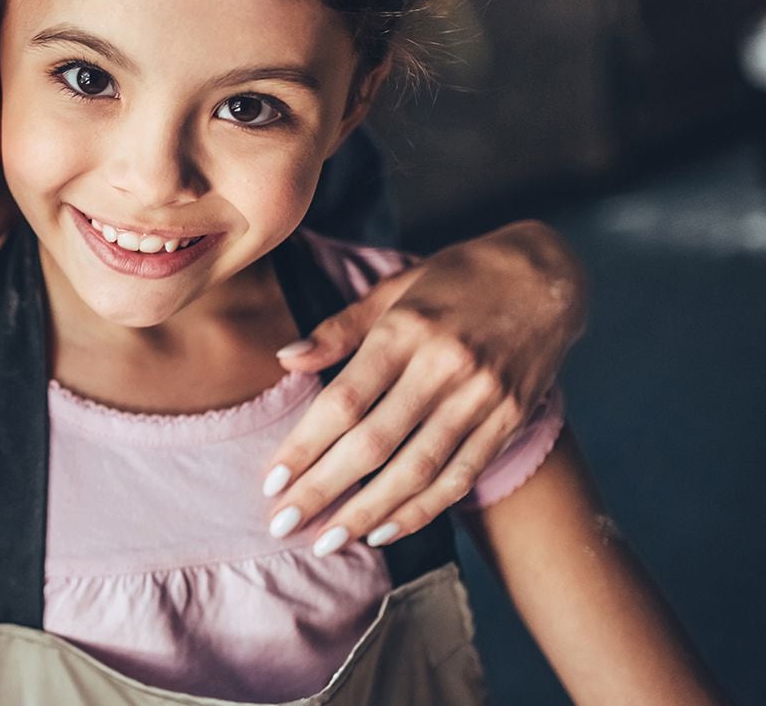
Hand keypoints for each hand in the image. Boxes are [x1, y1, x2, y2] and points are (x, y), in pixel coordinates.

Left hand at [262, 221, 584, 552]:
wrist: (546, 277)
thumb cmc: (454, 280)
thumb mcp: (393, 289)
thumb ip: (339, 329)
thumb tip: (284, 359)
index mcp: (405, 332)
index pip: (344, 401)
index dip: (305, 446)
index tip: (271, 481)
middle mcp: (443, 369)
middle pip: (374, 443)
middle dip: (323, 490)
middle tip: (283, 525)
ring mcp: (481, 398)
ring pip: (417, 470)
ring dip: (367, 512)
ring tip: (326, 541)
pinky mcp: (508, 420)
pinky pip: (460, 476)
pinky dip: (421, 509)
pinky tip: (384, 531)